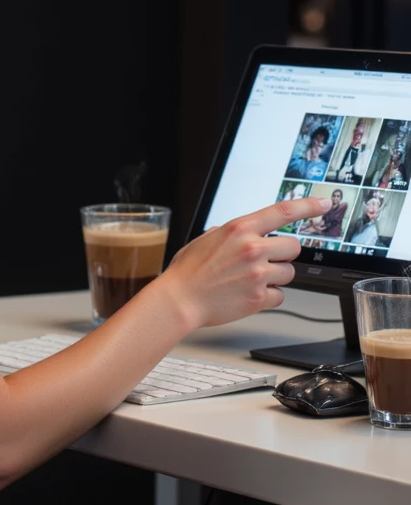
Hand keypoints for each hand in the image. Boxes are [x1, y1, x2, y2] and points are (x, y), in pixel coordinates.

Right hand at [160, 196, 331, 328]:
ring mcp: (258, 274)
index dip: (308, 206)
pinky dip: (267, 297)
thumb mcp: (206, 240)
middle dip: (282, 255)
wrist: (179, 301)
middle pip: (293, 247)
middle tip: (264, 262)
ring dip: (275, 278)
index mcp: (239, 229)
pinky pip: (280, 295)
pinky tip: (247, 295)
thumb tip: (243, 233)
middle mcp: (252, 248)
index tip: (324, 204)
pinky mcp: (259, 298)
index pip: (282, 211)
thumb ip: (229, 234)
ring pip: (289, 273)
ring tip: (249, 281)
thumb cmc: (188, 272)